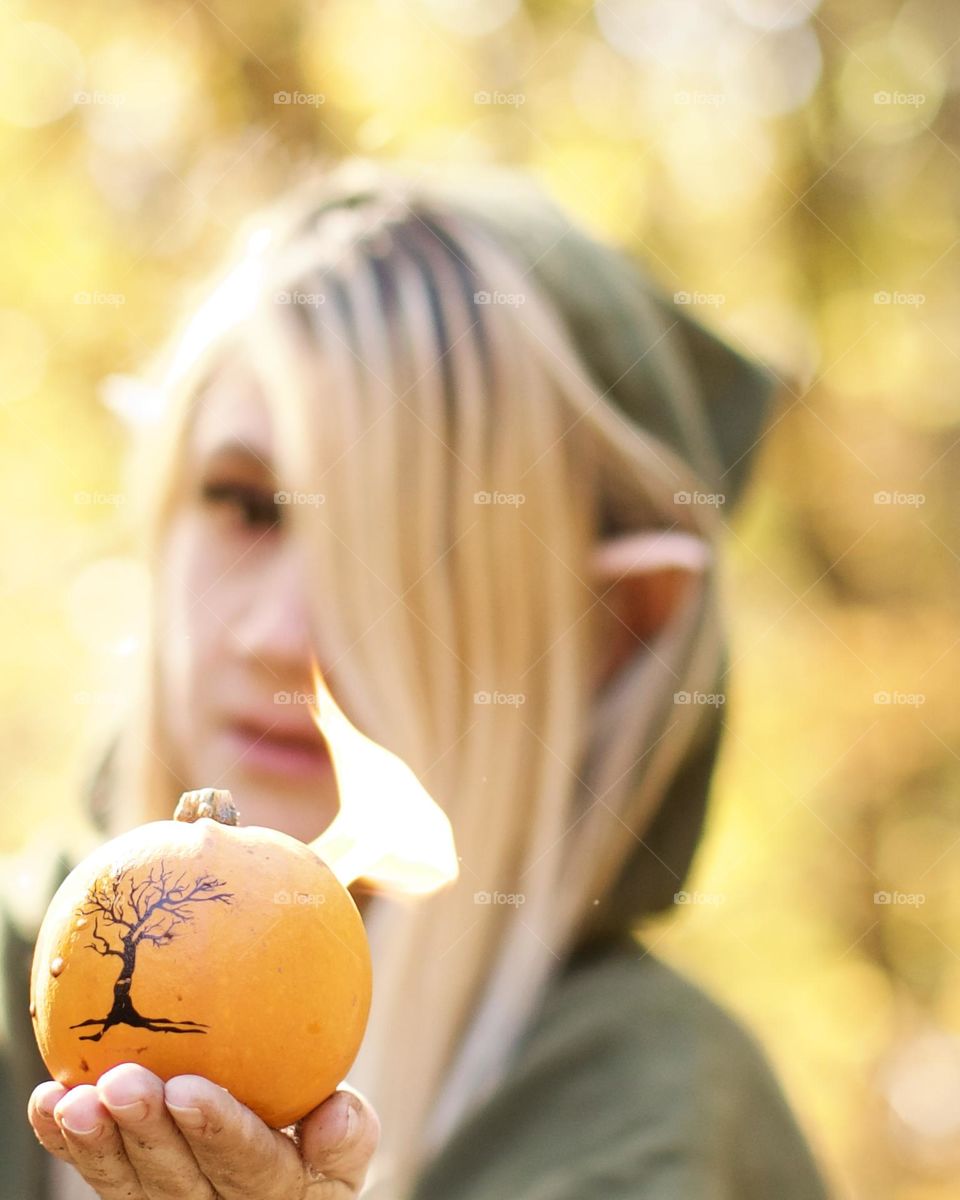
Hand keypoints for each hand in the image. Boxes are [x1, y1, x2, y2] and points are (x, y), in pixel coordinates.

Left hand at [28, 1062, 379, 1198]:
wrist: (281, 1171)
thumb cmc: (317, 1129)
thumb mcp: (346, 1138)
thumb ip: (347, 1132)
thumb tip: (336, 1115)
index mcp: (283, 1196)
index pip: (252, 1170)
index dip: (219, 1132)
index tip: (188, 1088)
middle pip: (178, 1183)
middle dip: (145, 1133)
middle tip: (121, 1082)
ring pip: (129, 1187)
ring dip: (97, 1144)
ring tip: (74, 1098)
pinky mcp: (134, 1196)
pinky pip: (100, 1176)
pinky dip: (70, 1143)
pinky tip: (47, 1102)